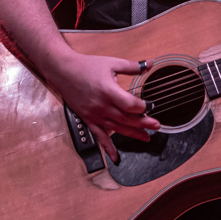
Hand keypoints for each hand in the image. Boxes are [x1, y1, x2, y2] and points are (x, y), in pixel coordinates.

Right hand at [43, 51, 160, 162]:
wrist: (63, 70)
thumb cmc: (86, 66)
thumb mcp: (111, 63)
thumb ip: (132, 66)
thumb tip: (150, 64)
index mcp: (108, 91)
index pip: (130, 105)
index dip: (143, 107)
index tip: (151, 106)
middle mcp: (102, 106)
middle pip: (126, 119)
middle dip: (143, 123)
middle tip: (157, 126)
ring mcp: (95, 115)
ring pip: (117, 128)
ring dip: (133, 134)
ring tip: (146, 137)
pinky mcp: (88, 119)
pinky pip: (99, 136)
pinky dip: (108, 148)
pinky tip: (115, 156)